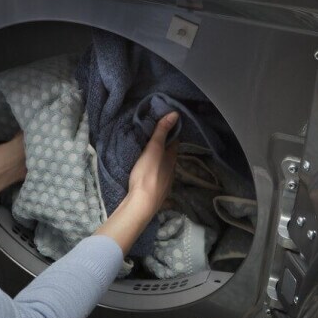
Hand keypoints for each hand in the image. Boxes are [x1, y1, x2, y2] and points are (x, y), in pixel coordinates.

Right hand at [94, 112, 179, 254]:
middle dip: (164, 146)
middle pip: (169, 155)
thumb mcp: (153, 149)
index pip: (175, 141)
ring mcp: (165, 183)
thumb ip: (161, 132)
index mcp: (171, 158)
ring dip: (159, 160)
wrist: (142, 204)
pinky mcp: (156, 192)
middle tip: (153, 137)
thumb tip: (175, 114)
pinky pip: (157, 177)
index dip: (171, 133)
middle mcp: (171, 170)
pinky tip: (146, 172)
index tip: (164, 125)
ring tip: (148, 153)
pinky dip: (153, 171)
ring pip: (164, 167)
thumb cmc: (147, 174)